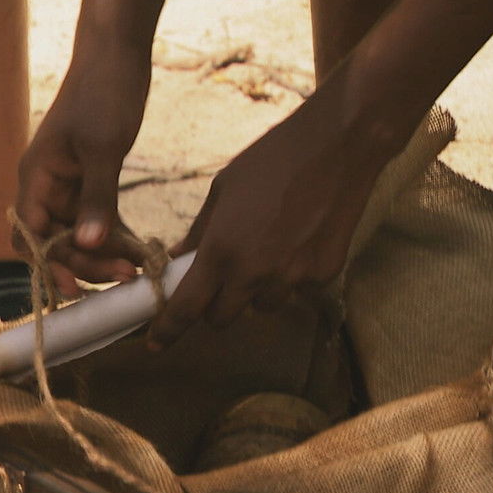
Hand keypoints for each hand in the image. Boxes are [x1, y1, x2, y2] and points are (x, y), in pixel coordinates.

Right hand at [16, 48, 151, 292]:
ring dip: (102, 254)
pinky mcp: (90, 179)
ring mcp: (67, 183)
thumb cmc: (105, 92)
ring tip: (135, 269)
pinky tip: (137, 250)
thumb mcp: (103, 148)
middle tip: (124, 276)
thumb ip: (97, 198)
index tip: (78, 286)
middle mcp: (45, 184)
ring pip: (77, 234)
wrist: (118, 52)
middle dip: (85, 263)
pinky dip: (113, 235)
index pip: (30, 234)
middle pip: (54, 241)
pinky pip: (96, 218)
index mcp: (36, 175)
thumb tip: (89, 244)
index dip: (50, 263)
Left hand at [147, 87, 403, 348]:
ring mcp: (293, 278)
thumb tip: (181, 259)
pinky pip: (298, 290)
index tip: (155, 345)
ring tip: (269, 248)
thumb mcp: (224, 189)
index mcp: (222, 249)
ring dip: (257, 291)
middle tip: (220, 282)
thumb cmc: (274, 159)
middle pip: (223, 319)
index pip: (187, 309)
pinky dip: (292, 275)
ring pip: (263, 307)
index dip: (167, 331)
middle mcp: (255, 273)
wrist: (337, 147)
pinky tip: (300, 238)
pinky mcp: (323, 276)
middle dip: (215, 307)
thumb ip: (200, 232)